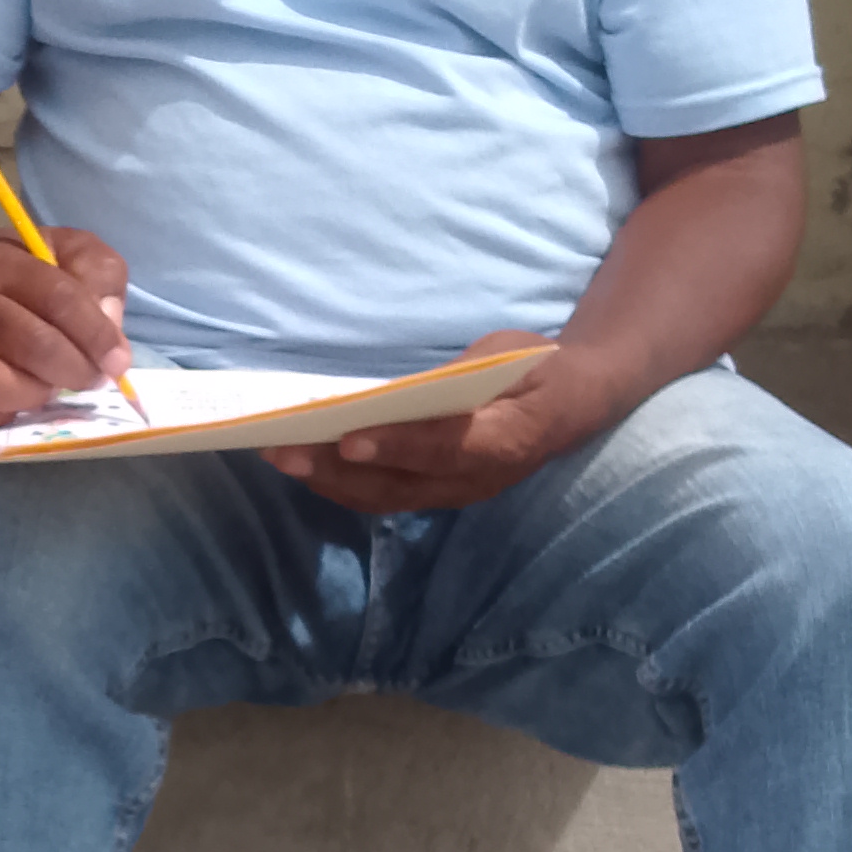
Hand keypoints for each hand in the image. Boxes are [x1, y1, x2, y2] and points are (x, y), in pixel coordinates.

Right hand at [0, 225, 136, 433]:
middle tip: (92, 378)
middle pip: (31, 345)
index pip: (58, 299)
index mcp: (1, 263)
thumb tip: (110, 330)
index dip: (96, 336)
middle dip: (75, 370)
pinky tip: (16, 405)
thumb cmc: (24, 267)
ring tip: (49, 385)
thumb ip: (99, 277)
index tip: (118, 362)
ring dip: (33, 396)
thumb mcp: (70, 250)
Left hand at [263, 334, 614, 511]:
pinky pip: (383, 497)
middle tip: (282, 450)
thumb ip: (461, 374)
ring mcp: (454, 494)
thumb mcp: (508, 355)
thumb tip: (404, 391)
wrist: (573, 406)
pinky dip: (341, 484)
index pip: (444, 447)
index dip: (396, 445)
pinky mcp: (437, 495)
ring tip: (279, 457)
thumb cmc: (536, 370)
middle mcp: (476, 480)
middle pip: (399, 482)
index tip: (348, 438)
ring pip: (383, 497)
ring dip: (328, 480)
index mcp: (505, 438)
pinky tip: (305, 466)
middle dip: (336, 468)